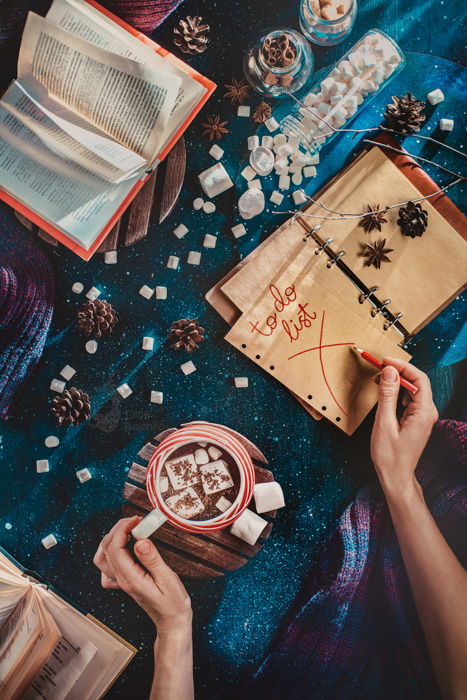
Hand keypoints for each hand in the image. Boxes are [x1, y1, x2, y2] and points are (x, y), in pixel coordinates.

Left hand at [93, 516, 191, 632]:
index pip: (115, 548)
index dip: (123, 529)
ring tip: (127, 530)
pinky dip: (110, 555)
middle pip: (107, 549)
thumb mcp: (167, 579)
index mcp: (130, 578)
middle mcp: (122, 580)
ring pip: (102, 558)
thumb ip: (152, 559)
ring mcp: (121, 582)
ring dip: (111, 539)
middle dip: (118, 529)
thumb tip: (140, 541)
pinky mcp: (125, 582)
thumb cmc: (172, 603)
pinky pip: (107, 568)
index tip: (137, 520)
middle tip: (135, 521)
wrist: (172, 621)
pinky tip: (124, 549)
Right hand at [370, 357, 437, 497]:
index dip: (402, 366)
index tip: (384, 361)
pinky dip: (397, 392)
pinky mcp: (417, 419)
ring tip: (378, 380)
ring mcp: (424, 416)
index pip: (419, 379)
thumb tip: (389, 372)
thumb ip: (388, 395)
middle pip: (417, 382)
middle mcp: (428, 412)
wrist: (396, 476)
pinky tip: (385, 393)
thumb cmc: (389, 455)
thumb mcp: (384, 423)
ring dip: (396, 381)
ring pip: (413, 389)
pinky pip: (410, 399)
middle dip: (397, 372)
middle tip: (377, 368)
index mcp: (424, 413)